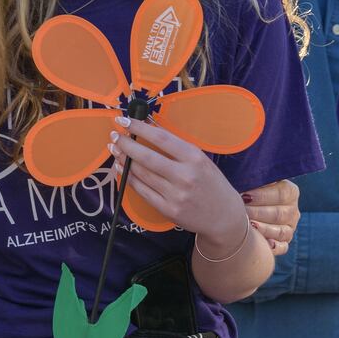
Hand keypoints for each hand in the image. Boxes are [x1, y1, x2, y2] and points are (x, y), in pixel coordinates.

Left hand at [111, 118, 245, 245]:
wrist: (224, 217)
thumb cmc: (211, 183)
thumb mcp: (201, 160)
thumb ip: (176, 146)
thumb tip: (148, 126)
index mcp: (195, 158)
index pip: (162, 139)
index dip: (139, 128)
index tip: (124, 120)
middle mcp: (185, 176)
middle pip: (147, 157)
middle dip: (126, 144)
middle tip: (114, 135)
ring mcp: (175, 195)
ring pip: (141, 174)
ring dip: (124, 160)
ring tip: (115, 150)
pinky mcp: (167, 210)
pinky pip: (142, 191)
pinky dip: (128, 178)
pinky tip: (121, 169)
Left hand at [243, 179, 298, 254]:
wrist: (247, 204)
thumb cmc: (249, 188)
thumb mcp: (255, 178)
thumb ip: (254, 176)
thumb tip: (245, 173)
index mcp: (290, 192)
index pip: (281, 193)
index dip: (263, 195)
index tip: (245, 196)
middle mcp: (293, 210)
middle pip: (279, 214)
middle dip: (257, 213)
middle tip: (240, 211)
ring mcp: (290, 228)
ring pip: (281, 231)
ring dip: (263, 229)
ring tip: (248, 226)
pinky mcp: (284, 242)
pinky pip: (282, 247)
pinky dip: (273, 247)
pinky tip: (262, 244)